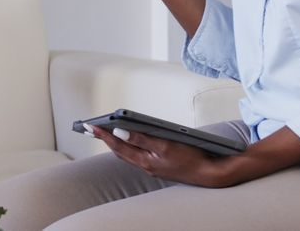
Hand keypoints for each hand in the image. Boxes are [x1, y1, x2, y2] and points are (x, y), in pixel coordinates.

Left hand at [91, 125, 227, 186]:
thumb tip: (119, 132)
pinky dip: (130, 147)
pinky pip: (138, 155)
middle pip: (120, 151)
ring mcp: (152, 167)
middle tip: (92, 128)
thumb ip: (141, 138)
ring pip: (128, 154)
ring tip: (105, 133)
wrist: (210, 173)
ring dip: (116, 143)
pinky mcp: (159, 166)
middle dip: (105, 139)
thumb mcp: (165, 144)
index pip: (118, 145)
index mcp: (145, 160)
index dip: (103, 135)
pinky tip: (129, 141)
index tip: (90, 126)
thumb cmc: (191, 158)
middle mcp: (146, 165)